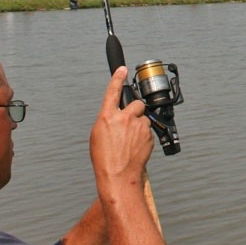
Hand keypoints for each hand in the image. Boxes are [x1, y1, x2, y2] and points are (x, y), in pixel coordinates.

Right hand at [90, 67, 153, 190]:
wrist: (118, 175)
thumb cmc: (105, 158)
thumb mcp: (98, 135)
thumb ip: (107, 120)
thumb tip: (114, 114)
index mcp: (107, 116)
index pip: (113, 91)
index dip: (117, 78)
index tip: (122, 69)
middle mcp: (124, 118)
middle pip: (136, 103)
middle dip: (135, 111)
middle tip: (129, 124)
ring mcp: (138, 126)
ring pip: (143, 118)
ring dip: (139, 125)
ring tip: (130, 141)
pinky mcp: (148, 135)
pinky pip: (147, 130)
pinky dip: (143, 135)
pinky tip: (135, 146)